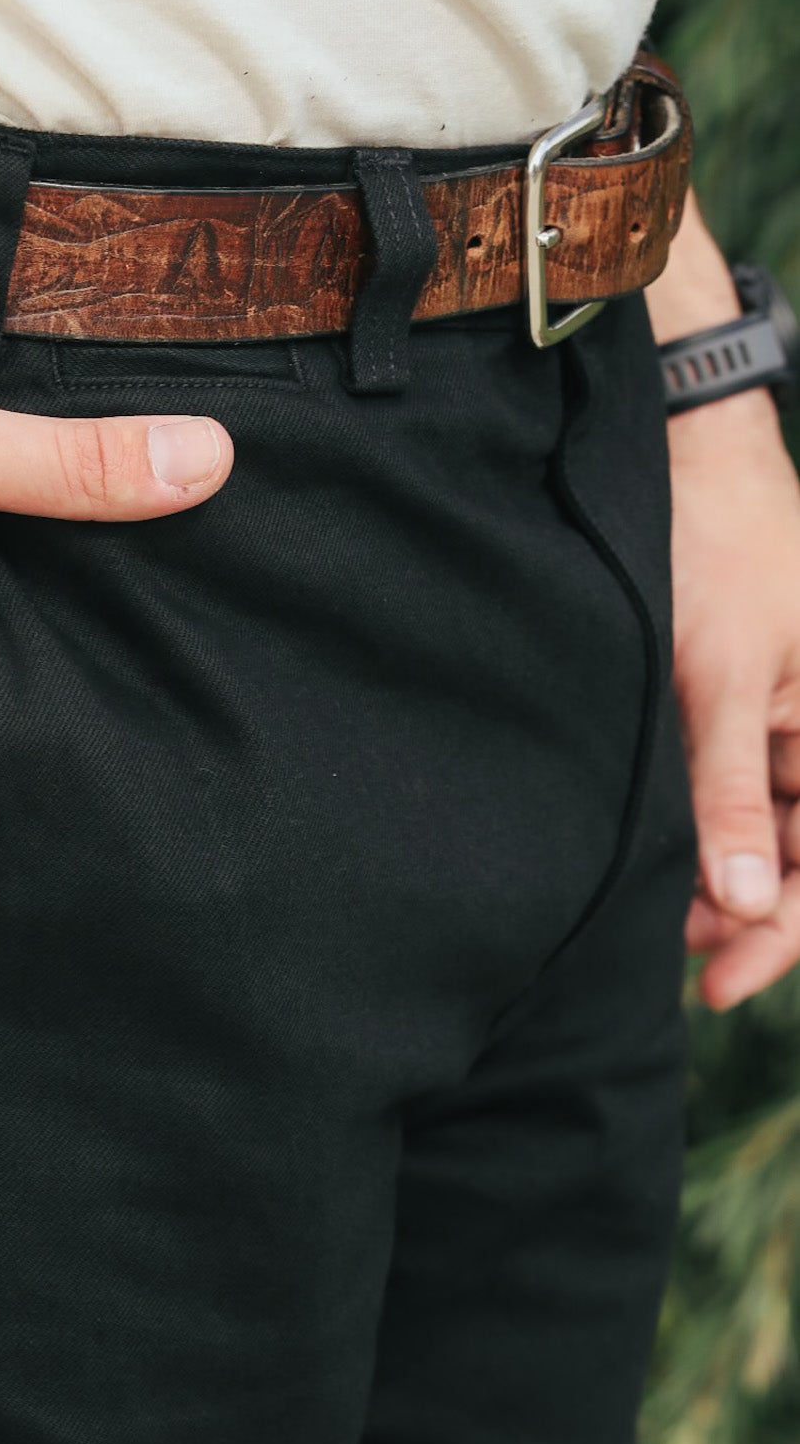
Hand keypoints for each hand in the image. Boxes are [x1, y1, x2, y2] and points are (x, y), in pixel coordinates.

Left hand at [649, 193, 799, 1007]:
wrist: (690, 459)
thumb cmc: (716, 554)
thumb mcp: (718, 683)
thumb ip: (728, 798)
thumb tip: (743, 907)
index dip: (785, 935)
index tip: (721, 984)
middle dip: (746, 912)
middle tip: (675, 957)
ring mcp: (792, 718)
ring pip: (768, 830)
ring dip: (720, 876)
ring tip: (658, 914)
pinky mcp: (753, 702)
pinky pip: (742, 787)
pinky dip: (706, 826)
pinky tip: (663, 857)